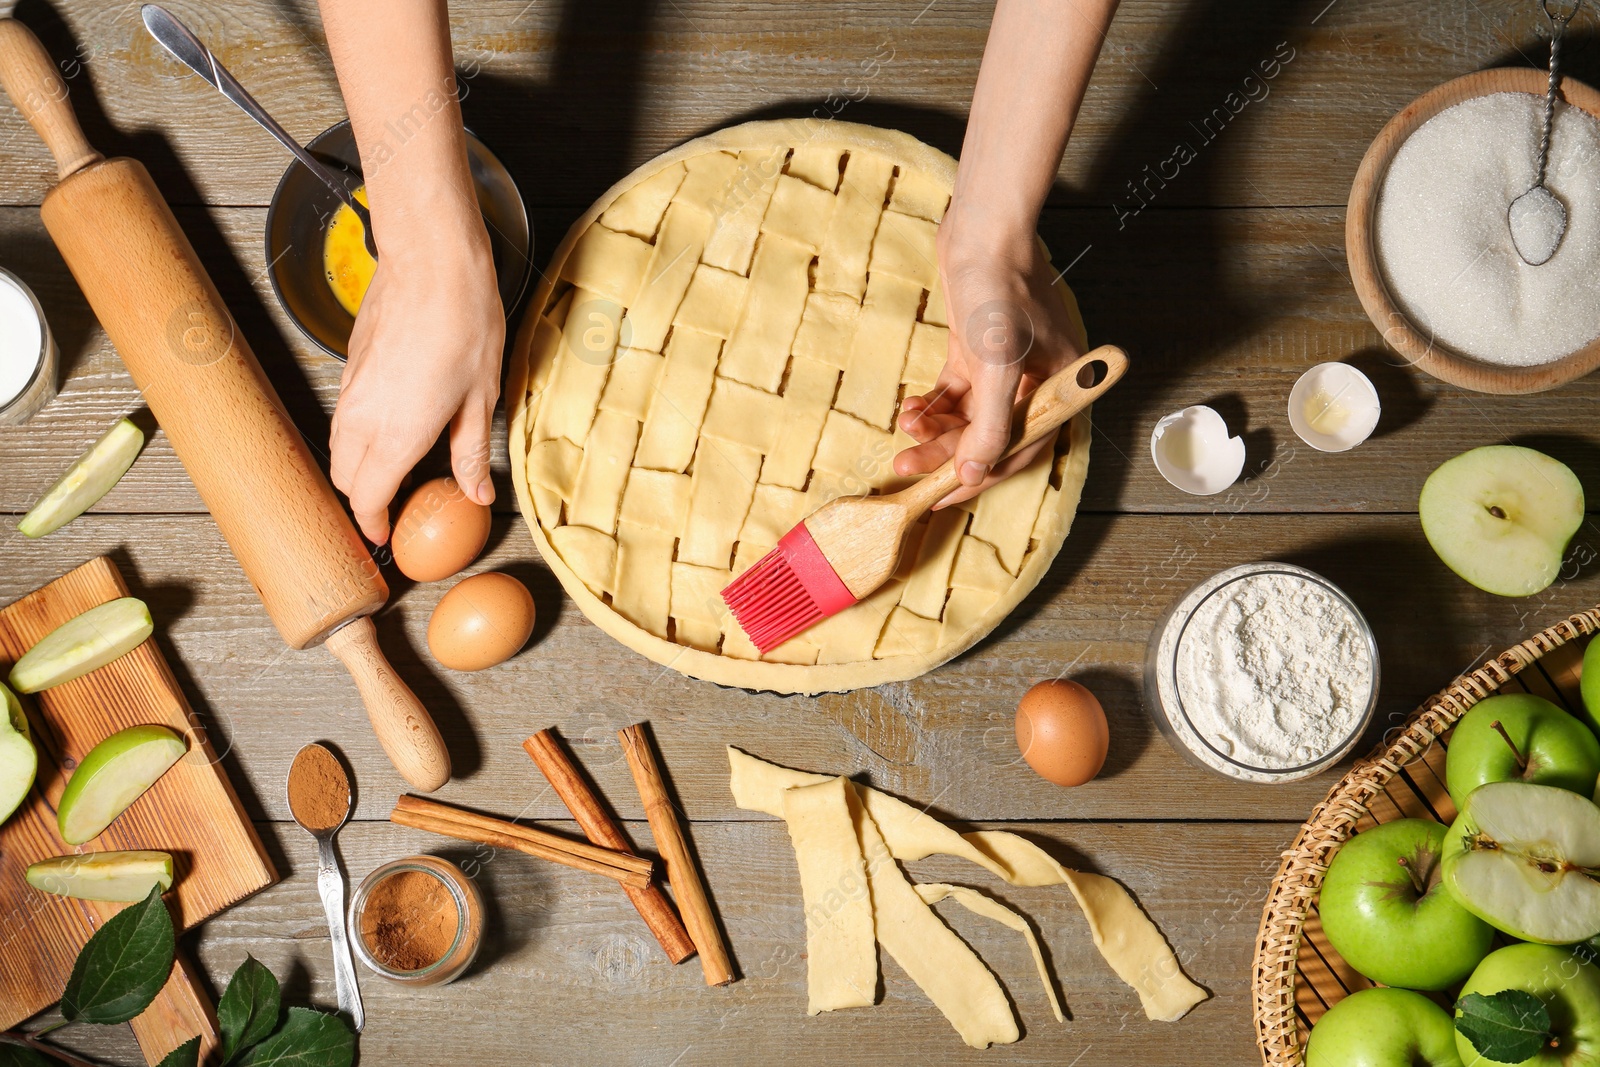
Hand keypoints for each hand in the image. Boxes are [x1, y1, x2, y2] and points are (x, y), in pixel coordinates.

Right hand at [329, 224, 502, 543]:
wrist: (432, 261)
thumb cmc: (464, 322)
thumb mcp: (481, 399)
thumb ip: (470, 453)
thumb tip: (477, 494)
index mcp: (395, 435)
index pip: (367, 498)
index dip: (374, 522)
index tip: (386, 533)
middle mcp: (362, 417)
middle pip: (345, 477)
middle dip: (365, 497)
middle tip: (396, 504)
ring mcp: (350, 390)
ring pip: (339, 446)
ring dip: (359, 465)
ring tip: (396, 468)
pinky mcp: (349, 366)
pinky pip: (345, 414)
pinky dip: (359, 433)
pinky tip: (393, 423)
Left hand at [893, 204, 1083, 507]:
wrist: (983, 229)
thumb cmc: (1000, 287)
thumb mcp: (997, 362)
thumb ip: (990, 424)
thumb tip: (972, 475)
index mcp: (1058, 390)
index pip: (1017, 452)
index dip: (977, 478)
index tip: (938, 496)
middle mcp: (1036, 385)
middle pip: (988, 438)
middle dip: (945, 453)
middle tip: (905, 465)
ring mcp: (1004, 370)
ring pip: (967, 419)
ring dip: (936, 430)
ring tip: (906, 428)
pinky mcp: (976, 354)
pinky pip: (955, 397)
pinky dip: (933, 406)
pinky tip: (911, 408)